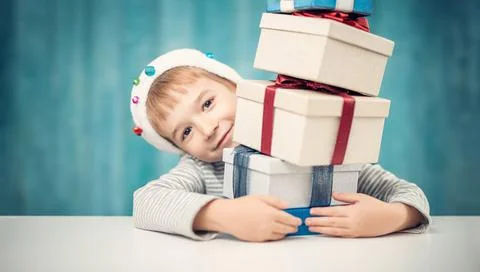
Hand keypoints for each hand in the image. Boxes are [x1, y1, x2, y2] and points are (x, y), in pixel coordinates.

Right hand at [195, 196, 301, 241]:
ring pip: (280, 235)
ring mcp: (263, 233)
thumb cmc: (242, 205)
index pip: (289, 219)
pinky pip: (271, 239)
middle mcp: (268, 225)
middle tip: (295, 225)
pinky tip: (275, 231)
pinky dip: (276, 236)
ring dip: (285, 232)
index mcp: (270, 213)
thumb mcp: (260, 198)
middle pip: (287, 229)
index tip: (299, 220)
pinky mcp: (258, 239)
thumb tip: (287, 205)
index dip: (296, 220)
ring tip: (285, 228)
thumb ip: (275, 201)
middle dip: (293, 227)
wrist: (228, 216)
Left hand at [305, 192, 421, 237]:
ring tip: (311, 228)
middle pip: (331, 222)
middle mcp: (351, 222)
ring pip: (334, 230)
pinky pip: (340, 235)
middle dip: (317, 222)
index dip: (321, 211)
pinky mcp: (355, 235)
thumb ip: (345, 196)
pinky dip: (330, 234)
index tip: (311, 211)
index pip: (333, 211)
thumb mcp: (360, 197)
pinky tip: (323, 232)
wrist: (389, 218)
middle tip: (306, 222)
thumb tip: (333, 194)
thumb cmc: (375, 206)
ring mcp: (353, 230)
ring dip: (321, 229)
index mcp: (352, 211)